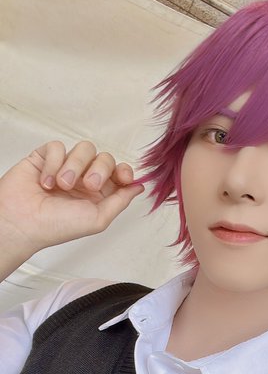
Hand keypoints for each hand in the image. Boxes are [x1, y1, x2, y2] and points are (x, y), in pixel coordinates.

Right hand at [0, 140, 143, 259]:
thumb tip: (139, 186)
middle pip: (105, 157)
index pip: (119, 172)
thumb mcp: (98, 219)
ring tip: (62, 185)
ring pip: (84, 148)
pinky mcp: (45, 157)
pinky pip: (58, 147)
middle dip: (99, 170)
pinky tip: (45, 182)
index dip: (124, 171)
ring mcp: (65, 167)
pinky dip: (53, 163)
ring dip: (75, 166)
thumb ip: (121, 201)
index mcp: (99, 194)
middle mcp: (84, 179)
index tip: (123, 177)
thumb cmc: (57, 226)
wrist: (23, 222)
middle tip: (88, 186)